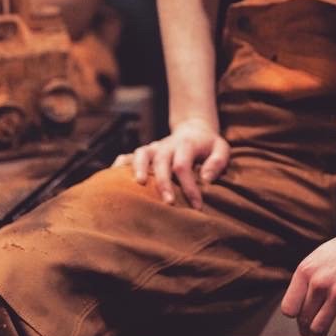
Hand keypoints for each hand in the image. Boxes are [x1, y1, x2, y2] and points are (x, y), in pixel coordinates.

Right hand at [111, 118, 229, 208]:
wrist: (193, 129)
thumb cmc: (208, 145)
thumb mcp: (221, 148)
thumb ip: (218, 162)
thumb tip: (206, 179)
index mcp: (186, 144)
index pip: (184, 165)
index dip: (189, 186)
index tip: (197, 205)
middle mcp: (167, 145)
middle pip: (161, 161)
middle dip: (163, 183)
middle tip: (169, 202)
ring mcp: (154, 148)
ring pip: (142, 154)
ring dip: (139, 168)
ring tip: (139, 185)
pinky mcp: (145, 152)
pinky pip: (128, 156)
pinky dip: (120, 164)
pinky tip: (114, 176)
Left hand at [279, 212, 335, 335]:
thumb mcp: (321, 255)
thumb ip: (309, 277)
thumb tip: (299, 301)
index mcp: (307, 270)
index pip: (289, 307)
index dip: (294, 318)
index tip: (300, 321)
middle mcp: (320, 283)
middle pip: (304, 320)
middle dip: (305, 333)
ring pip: (320, 329)